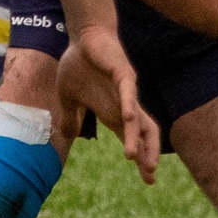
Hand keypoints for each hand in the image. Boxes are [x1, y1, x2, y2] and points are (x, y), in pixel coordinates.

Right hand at [56, 24, 158, 182]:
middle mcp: (124, 104)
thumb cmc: (79, 64)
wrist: (84, 37)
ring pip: (137, 118)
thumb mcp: (67, 97)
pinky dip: (129, 105)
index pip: (132, 139)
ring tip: (135, 158)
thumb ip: (69, 116)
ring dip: (136, 138)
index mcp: (113, 112)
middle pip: (144, 133)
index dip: (142, 158)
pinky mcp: (122, 73)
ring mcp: (126, 90)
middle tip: (150, 177)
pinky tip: (127, 119)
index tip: (148, 180)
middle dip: (149, 155)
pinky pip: (129, 92)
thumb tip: (67, 135)